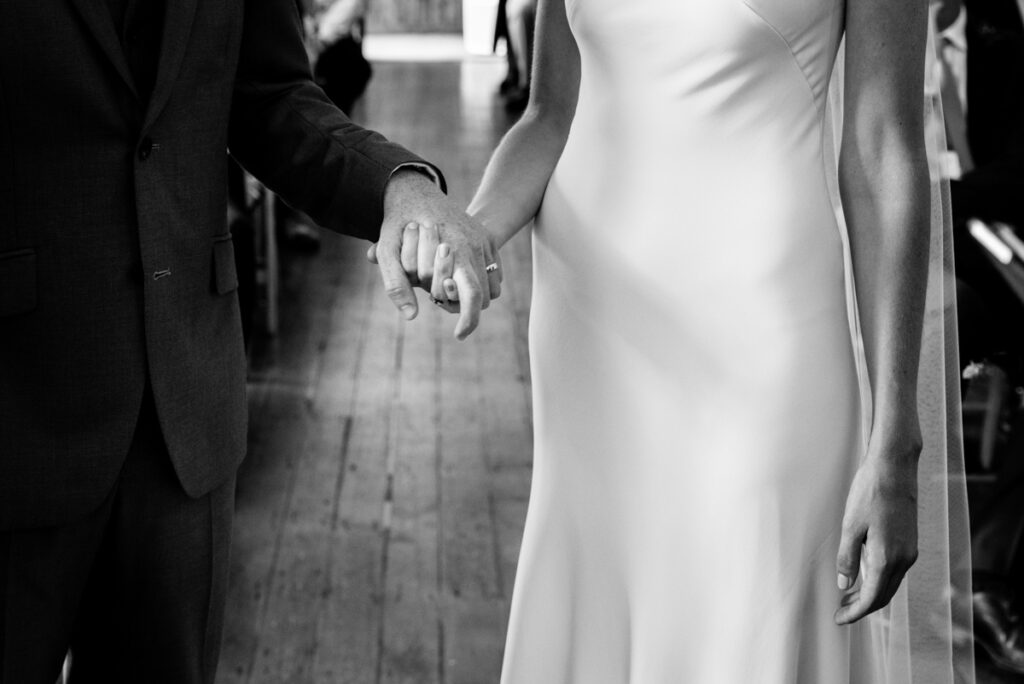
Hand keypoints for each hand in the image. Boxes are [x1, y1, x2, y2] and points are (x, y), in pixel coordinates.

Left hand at [370, 169, 500, 339]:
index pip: (472, 296)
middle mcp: (474, 245)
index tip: (459, 335)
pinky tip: (460, 273)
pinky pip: (494, 273)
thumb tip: (411, 316)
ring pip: (491, 287)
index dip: (469, 320)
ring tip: (449, 283)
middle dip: (466, 305)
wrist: (415, 189)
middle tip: (443, 296)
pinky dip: (481, 281)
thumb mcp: (387, 250)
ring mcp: (484, 240)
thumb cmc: (399, 222)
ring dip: (473, 294)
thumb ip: (395, 284)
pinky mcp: (488, 238)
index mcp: (454, 249)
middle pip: (483, 296)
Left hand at [834, 437, 920, 624]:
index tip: (839, 619)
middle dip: (862, 607)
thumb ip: (847, 557)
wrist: (895, 467)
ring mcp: (910, 550)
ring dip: (871, 593)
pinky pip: (895, 570)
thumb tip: (844, 584)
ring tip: (848, 596)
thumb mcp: (850, 525)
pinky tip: (864, 575)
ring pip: (891, 583)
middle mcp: (904, 558)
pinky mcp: (910, 541)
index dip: (855, 613)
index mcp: (887, 558)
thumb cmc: (870, 492)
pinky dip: (880, 579)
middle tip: (840, 611)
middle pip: (884, 595)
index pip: (871, 598)